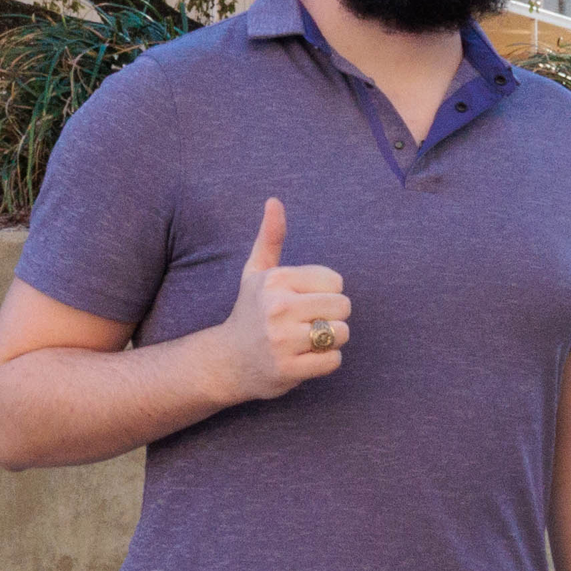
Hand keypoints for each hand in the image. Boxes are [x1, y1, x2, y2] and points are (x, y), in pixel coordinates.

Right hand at [212, 197, 349, 401]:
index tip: (303, 302)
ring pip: (341, 333)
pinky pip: (333, 360)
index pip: (336, 281)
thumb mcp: (256, 272)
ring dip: (331, 340)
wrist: (227, 362)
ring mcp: (282, 340)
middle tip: (306, 324)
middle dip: (331, 317)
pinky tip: (303, 358)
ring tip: (306, 341)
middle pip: (343, 306)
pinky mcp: (288, 369)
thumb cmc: (250, 312)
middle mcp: (277, 307)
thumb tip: (274, 200)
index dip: (325, 293)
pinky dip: (325, 361)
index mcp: (275, 280)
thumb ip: (271, 237)